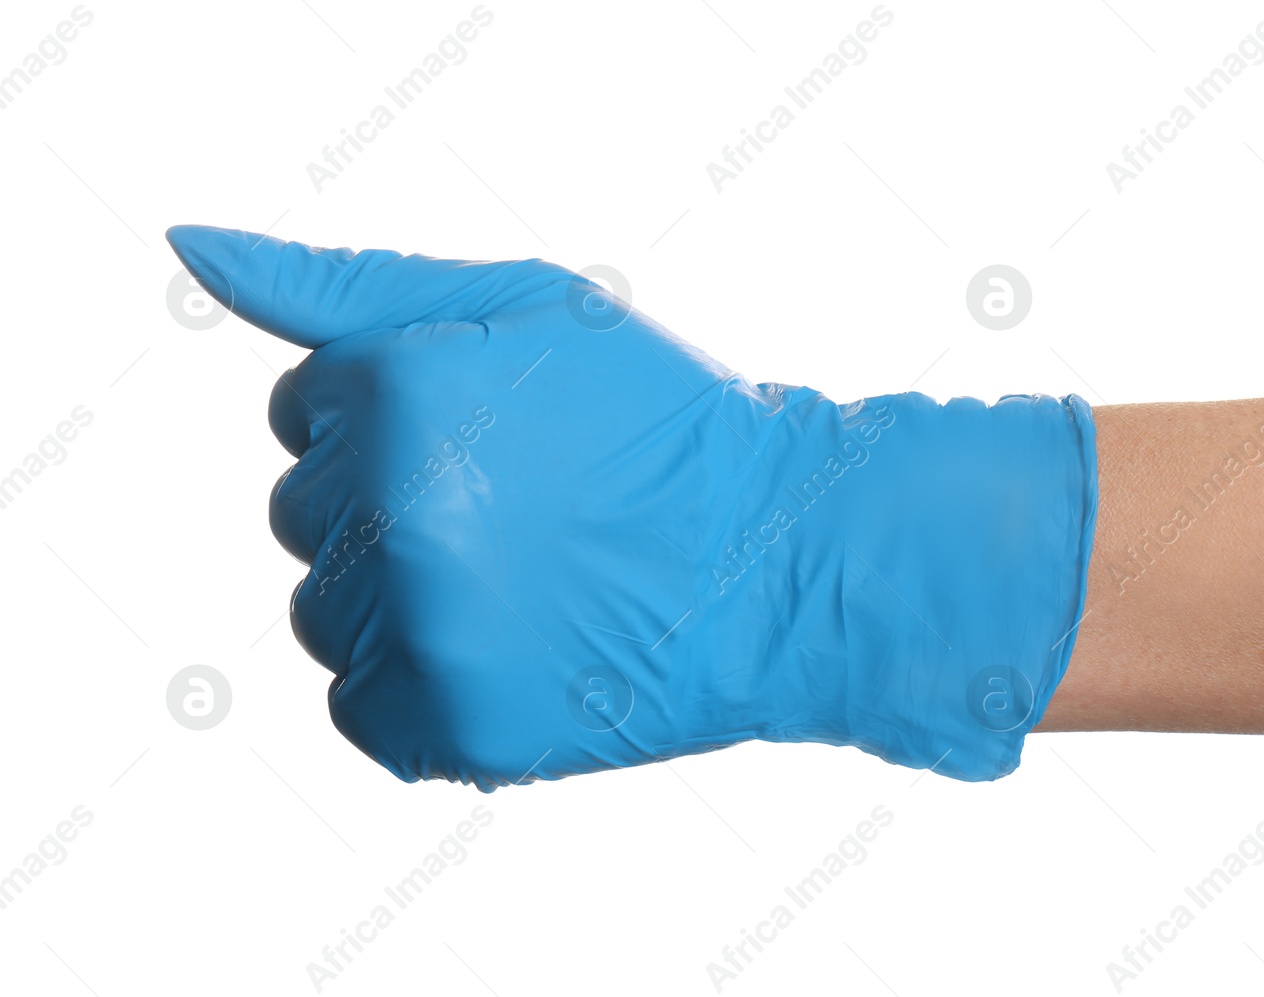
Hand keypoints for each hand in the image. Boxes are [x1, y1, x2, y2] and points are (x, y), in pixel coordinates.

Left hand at [168, 225, 1097, 789]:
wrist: (785, 562)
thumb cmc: (663, 423)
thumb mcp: (528, 306)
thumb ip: (348, 285)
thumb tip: (188, 246)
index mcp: (402, 396)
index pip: (303, 410)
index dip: (406, 417)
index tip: (506, 436)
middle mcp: (398, 515)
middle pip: (304, 514)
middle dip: (393, 502)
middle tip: (526, 509)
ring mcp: (425, 631)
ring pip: (326, 612)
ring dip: (402, 598)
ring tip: (527, 580)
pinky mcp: (451, 728)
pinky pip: (361, 707)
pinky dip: (421, 685)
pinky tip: (514, 646)